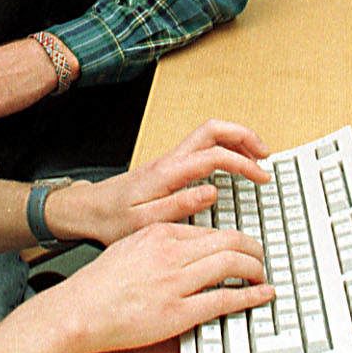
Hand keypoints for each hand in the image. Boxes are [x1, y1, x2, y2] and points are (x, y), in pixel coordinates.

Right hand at [45, 221, 273, 352]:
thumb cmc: (100, 284)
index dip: (235, 239)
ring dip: (255, 269)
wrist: (79, 310)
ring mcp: (176, 283)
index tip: (243, 246)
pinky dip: (249, 296)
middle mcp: (172, 253)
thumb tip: (189, 247)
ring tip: (262, 276)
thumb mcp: (131, 247)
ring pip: (232, 264)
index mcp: (161, 233)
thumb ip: (161, 243)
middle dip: (254, 249)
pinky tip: (261, 295)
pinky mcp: (178, 312)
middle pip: (230, 241)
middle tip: (262, 257)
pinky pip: (223, 299)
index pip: (212, 230)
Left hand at [51, 119, 270, 245]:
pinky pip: (202, 147)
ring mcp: (170, 160)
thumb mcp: (143, 222)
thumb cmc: (110, 220)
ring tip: (257, 158)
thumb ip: (179, 206)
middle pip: (214, 130)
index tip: (261, 176)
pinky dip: (224, 149)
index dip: (243, 162)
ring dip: (236, 141)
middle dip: (244, 136)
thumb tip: (212, 191)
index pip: (214, 155)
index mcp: (168, 172)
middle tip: (266, 154)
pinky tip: (231, 166)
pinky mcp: (169, 167)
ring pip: (209, 135)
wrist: (85, 211)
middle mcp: (170, 160)